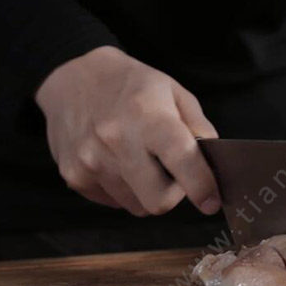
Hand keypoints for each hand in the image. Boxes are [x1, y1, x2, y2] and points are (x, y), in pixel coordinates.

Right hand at [36, 46, 220, 215]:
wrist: (72, 79)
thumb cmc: (131, 86)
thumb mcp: (174, 93)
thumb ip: (199, 128)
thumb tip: (213, 164)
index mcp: (148, 116)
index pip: (181, 159)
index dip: (201, 186)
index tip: (211, 201)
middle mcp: (117, 140)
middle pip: (158, 202)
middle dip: (173, 194)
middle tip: (172, 173)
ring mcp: (91, 162)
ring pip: (138, 206)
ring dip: (147, 192)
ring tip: (140, 161)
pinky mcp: (74, 176)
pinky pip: (114, 202)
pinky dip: (124, 190)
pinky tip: (119, 163)